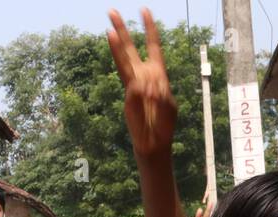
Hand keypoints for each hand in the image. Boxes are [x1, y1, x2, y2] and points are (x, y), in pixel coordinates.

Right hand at [107, 8, 177, 156]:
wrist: (155, 142)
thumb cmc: (164, 123)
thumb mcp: (169, 105)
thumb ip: (160, 92)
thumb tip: (144, 84)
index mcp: (158, 73)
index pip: (153, 45)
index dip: (149, 28)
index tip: (144, 10)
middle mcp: (143, 75)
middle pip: (132, 48)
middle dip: (123, 29)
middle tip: (111, 11)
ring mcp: (134, 85)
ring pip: (124, 60)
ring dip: (117, 45)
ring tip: (108, 29)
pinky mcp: (128, 97)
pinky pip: (134, 85)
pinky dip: (142, 88)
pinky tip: (148, 93)